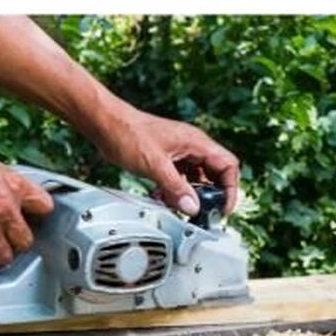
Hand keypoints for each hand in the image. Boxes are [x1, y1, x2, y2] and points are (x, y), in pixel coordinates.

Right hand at [0, 142, 54, 274]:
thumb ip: (5, 186)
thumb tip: (14, 199)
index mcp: (13, 185)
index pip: (45, 207)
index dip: (37, 215)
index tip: (31, 219)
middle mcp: (4, 209)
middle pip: (26, 240)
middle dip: (17, 241)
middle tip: (8, 238)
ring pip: (6, 257)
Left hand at [94, 104, 239, 216]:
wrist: (105, 123)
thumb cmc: (127, 133)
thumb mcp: (155, 165)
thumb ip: (176, 188)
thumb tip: (193, 207)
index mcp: (196, 142)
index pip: (228, 166)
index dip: (230, 189)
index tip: (222, 208)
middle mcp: (192, 146)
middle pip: (215, 174)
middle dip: (210, 195)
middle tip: (202, 212)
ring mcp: (180, 152)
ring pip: (197, 178)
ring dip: (190, 194)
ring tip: (180, 206)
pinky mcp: (167, 158)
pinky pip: (181, 177)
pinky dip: (177, 190)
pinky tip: (165, 197)